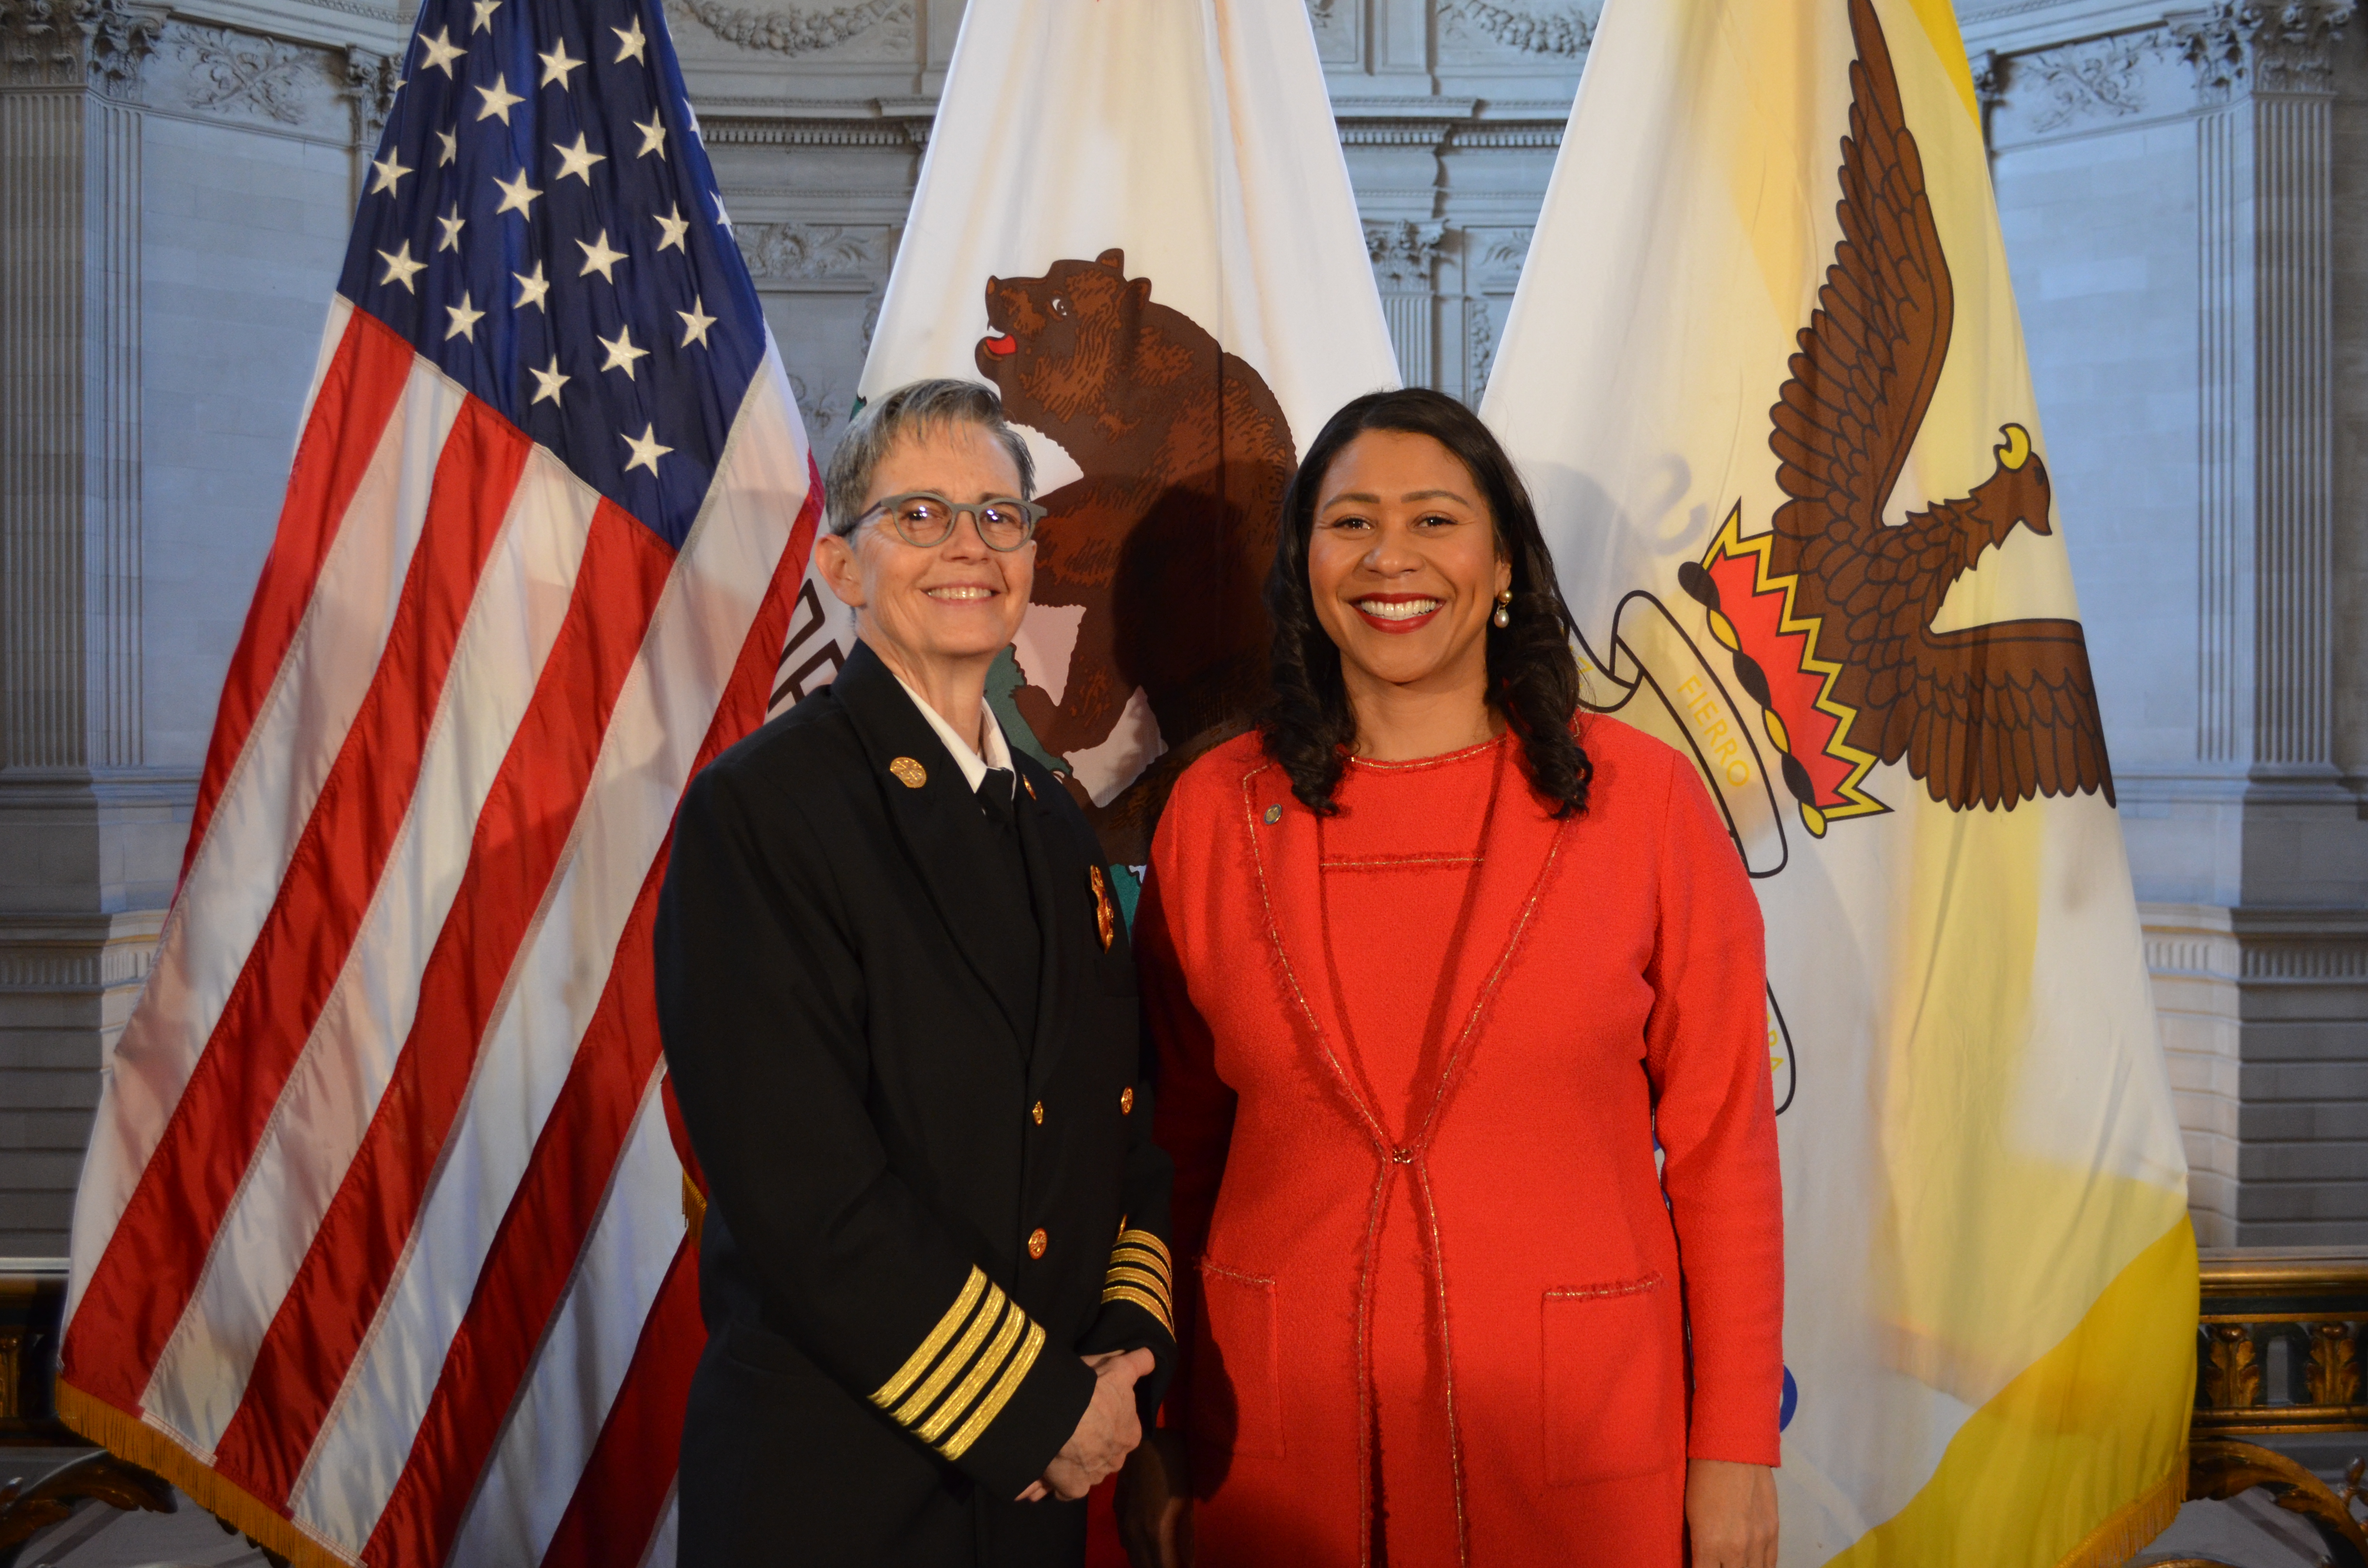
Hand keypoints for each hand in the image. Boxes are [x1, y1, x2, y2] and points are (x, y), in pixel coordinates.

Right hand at [1016, 1348, 1153, 1501]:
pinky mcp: (1072, 1489)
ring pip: (1081, 1472)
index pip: (1120, 1432)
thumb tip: (1150, 1357)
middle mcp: (1116, 1461)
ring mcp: (1094, 1477)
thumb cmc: (1092, 1390)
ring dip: (1066, 1466)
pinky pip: (1060, 1488)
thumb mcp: (1117, 1368)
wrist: (1060, 1415)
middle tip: (1064, 1434)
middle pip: (1101, 1455)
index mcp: (1130, 1434)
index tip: (1086, 1415)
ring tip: (1046, 1452)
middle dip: (1087, 1449)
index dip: (1102, 1424)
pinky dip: (1048, 1484)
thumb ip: (1137, 1363)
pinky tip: (1034, 1475)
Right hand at [1116, 1428, 1192, 1567]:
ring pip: (1133, 1555)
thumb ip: (1184, 1532)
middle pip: (1143, 1566)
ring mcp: (1124, 1519)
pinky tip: (1145, 1551)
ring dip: (1146, 1564)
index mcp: (1155, 1532)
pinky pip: (1126, 1541)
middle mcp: (1135, 1531)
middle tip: (1174, 1566)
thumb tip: (1187, 1557)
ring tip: (1161, 1563)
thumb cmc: (1176, 1465)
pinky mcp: (1120, 1507)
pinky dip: (1138, 1552)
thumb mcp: (1186, 1500)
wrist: (1148, 1437)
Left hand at [1686, 1458, 1775, 1567]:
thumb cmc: (1702, 1479)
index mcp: (1709, 1544)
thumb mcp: (1692, 1516)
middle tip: (1718, 1563)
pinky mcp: (1774, 1532)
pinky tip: (1751, 1565)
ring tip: (1734, 1563)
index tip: (1701, 1567)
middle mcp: (1736, 1550)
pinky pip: (1770, 1564)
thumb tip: (1703, 1562)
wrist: (1734, 1450)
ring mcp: (1759, 1542)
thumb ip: (1700, 1548)